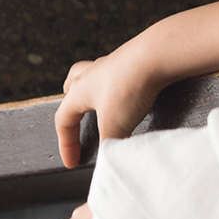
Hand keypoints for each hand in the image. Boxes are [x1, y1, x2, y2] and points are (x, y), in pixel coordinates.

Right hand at [55, 37, 165, 167]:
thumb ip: (109, 144)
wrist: (156, 55)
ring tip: (100, 105)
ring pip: (93, 76)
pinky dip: (116, 88)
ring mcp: (112, 64)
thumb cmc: (129, 89)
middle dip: (71, 105)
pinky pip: (117, 76)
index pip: (63, 121)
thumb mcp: (115, 126)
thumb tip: (109, 158)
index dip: (66, 144)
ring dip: (92, 92)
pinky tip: (129, 97)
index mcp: (79, 90)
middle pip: (72, 87)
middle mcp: (91, 74)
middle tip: (74, 118)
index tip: (72, 162)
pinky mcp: (132, 61)